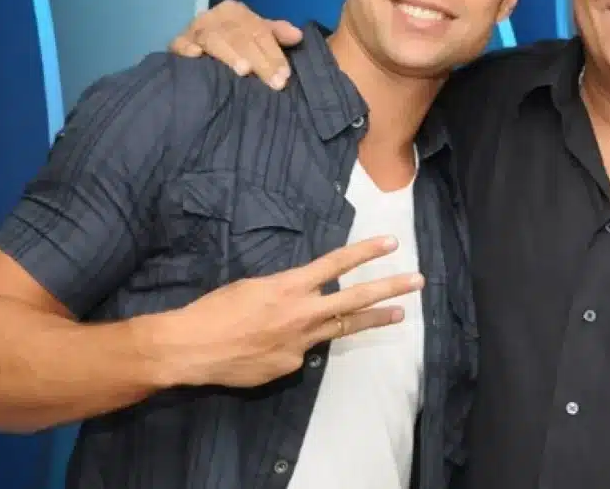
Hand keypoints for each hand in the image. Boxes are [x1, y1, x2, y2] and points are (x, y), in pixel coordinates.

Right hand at [168, 235, 421, 387]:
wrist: (192, 348)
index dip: (365, 253)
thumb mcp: (252, 286)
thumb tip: (301, 301)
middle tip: (417, 282)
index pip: (335, 264)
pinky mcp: (291, 365)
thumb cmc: (215, 309)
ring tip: (399, 314)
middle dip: (389, 289)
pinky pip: (302, 351)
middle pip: (355, 299)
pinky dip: (297, 344)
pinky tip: (270, 345)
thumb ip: (285, 292)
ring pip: (343, 328)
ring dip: (372, 319)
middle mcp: (302, 313)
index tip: (391, 243)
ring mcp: (300, 343)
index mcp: (289, 286)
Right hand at [169, 0, 302, 89]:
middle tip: (273, 82)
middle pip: (239, 36)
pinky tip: (196, 57)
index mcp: (235, 12)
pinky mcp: (176, 43)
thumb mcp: (256, 35)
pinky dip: (186, 48)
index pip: (259, 31)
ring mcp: (193, 30)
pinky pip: (179, 44)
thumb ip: (276, 34)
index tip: (285, 75)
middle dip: (259, 60)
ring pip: (213, 39)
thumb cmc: (233, 43)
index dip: (274, 53)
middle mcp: (214, 17)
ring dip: (229, 53)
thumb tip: (297, 35)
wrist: (196, 46)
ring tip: (243, 70)